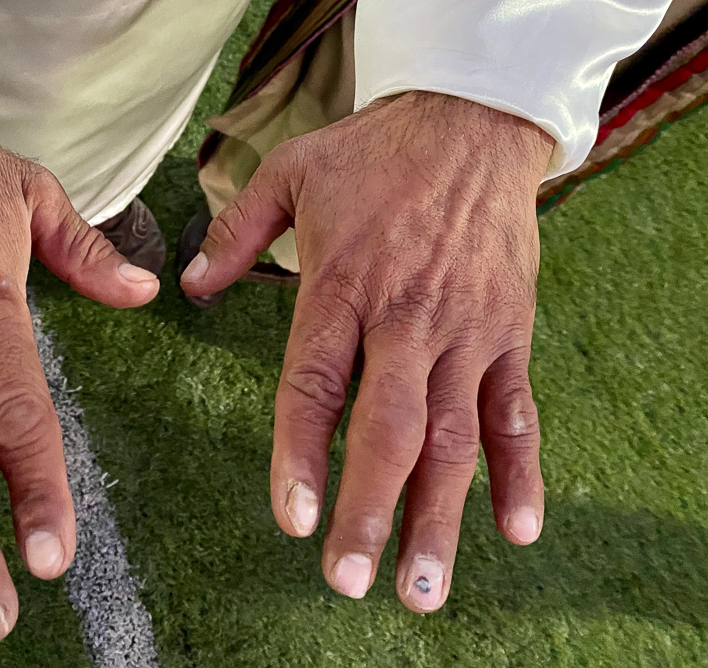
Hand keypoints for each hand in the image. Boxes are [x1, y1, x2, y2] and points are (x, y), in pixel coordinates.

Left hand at [181, 91, 553, 612]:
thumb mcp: (290, 172)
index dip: (302, 454)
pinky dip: (520, 471)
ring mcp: (464, 329)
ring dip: (439, 515)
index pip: (317, 383)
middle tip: (349, 579)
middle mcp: (406, 317)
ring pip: (454, 436)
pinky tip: (516, 530)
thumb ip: (234, 233)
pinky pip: (517, 411)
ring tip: (421, 588)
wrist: (472, 119)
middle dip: (370, 508)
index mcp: (343, 284)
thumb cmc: (374, 149)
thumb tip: (187, 287)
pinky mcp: (509, 331)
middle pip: (388, 427)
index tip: (294, 518)